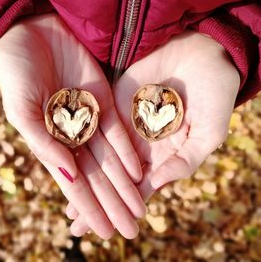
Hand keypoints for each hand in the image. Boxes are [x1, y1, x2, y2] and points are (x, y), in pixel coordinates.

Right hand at [0, 14, 145, 238]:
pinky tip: (139, 173)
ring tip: (140, 210)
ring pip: (111, 161)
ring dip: (125, 185)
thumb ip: (43, 144)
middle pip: (97, 177)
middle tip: (130, 230)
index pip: (73, 184)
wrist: (32, 34)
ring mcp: (89, 120)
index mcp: (50, 144)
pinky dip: (128, 152)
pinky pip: (118, 132)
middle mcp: (72, 137)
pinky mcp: (103, 102)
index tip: (103, 232)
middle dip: (113, 204)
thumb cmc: (17, 73)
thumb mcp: (20, 111)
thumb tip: (69, 176)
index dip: (88, 209)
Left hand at [66, 31, 239, 235]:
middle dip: (96, 199)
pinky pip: (94, 124)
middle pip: (113, 176)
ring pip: (99, 154)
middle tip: (76, 225)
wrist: (202, 51)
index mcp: (163, 153)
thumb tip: (157, 184)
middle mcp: (139, 142)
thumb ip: (186, 160)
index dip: (124, 206)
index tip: (109, 228)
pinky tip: (63, 157)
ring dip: (82, 176)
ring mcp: (124, 122)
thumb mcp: (209, 131)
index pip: (139, 186)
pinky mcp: (113, 100)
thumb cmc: (215, 92)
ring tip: (67, 201)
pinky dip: (80, 141)